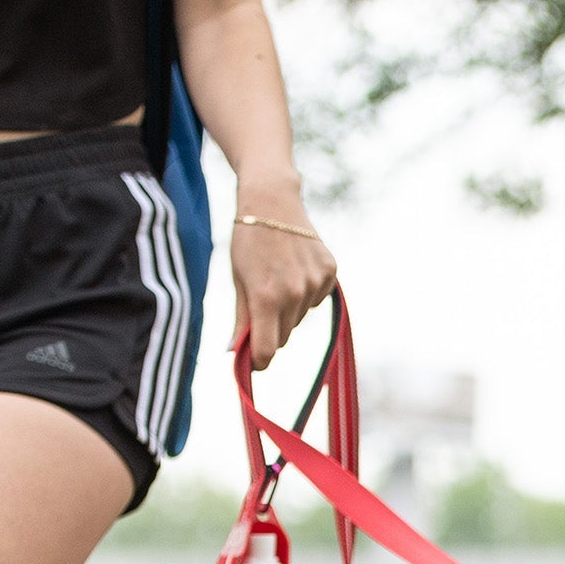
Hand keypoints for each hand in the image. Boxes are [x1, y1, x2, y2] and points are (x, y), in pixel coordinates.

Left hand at [230, 197, 336, 369]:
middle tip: (262, 301)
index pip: (267, 351)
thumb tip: (235, 353)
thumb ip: (241, 319)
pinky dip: (306, 293)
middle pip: (284, 336)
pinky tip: (296, 269)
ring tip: (279, 277)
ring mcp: (315, 283)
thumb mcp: (239, 280)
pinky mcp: (330, 272)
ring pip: (300, 318)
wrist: (272, 201)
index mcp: (265, 298)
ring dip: (289, 309)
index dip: (259, 361)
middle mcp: (294, 293)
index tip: (254, 362)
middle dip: (272, 329)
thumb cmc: (248, 242)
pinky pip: (316, 300)